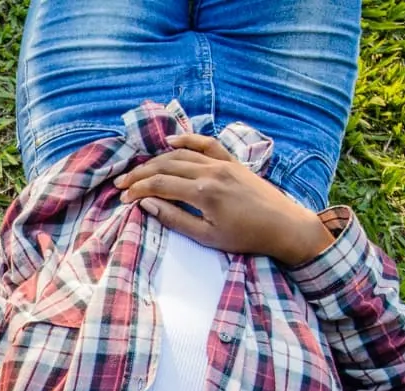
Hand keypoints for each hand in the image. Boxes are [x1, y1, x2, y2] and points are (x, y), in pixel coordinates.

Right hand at [113, 134, 334, 266]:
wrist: (283, 226)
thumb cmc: (244, 237)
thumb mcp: (206, 237)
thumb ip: (174, 218)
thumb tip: (146, 203)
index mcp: (203, 192)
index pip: (159, 185)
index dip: (137, 190)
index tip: (123, 199)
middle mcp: (211, 172)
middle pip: (166, 166)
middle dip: (140, 175)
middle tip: (121, 185)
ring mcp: (223, 163)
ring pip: (181, 154)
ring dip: (156, 160)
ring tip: (138, 170)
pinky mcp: (232, 161)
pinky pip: (206, 144)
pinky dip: (187, 139)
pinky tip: (171, 140)